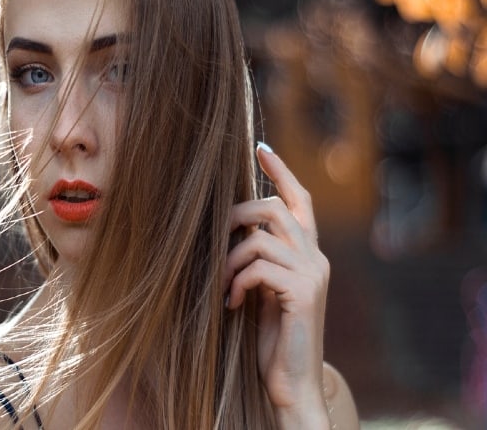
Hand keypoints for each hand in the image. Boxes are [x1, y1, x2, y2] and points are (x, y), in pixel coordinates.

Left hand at [223, 143, 329, 426]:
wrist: (290, 381)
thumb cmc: (271, 337)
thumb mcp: (262, 288)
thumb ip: (257, 257)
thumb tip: (228, 228)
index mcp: (307, 254)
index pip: (300, 200)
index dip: (281, 172)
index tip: (262, 148)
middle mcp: (315, 257)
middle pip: (275, 208)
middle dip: (237, 215)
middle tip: (214, 236)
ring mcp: (312, 274)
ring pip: (262, 236)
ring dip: (230, 257)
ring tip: (222, 283)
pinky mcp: (302, 293)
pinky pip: (259, 267)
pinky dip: (236, 282)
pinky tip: (231, 304)